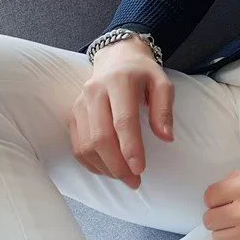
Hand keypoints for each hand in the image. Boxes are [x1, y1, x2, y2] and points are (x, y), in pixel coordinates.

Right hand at [68, 37, 173, 188]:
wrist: (116, 58)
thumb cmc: (142, 73)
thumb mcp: (162, 83)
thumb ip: (164, 109)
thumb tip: (166, 137)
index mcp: (119, 83)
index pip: (122, 121)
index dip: (130, 148)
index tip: (140, 169)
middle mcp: (95, 93)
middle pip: (100, 137)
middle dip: (117, 165)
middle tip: (134, 181)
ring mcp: (80, 104)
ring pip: (85, 144)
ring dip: (104, 167)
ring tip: (124, 178)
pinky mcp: (73, 114)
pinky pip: (77, 145)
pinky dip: (91, 163)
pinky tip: (107, 170)